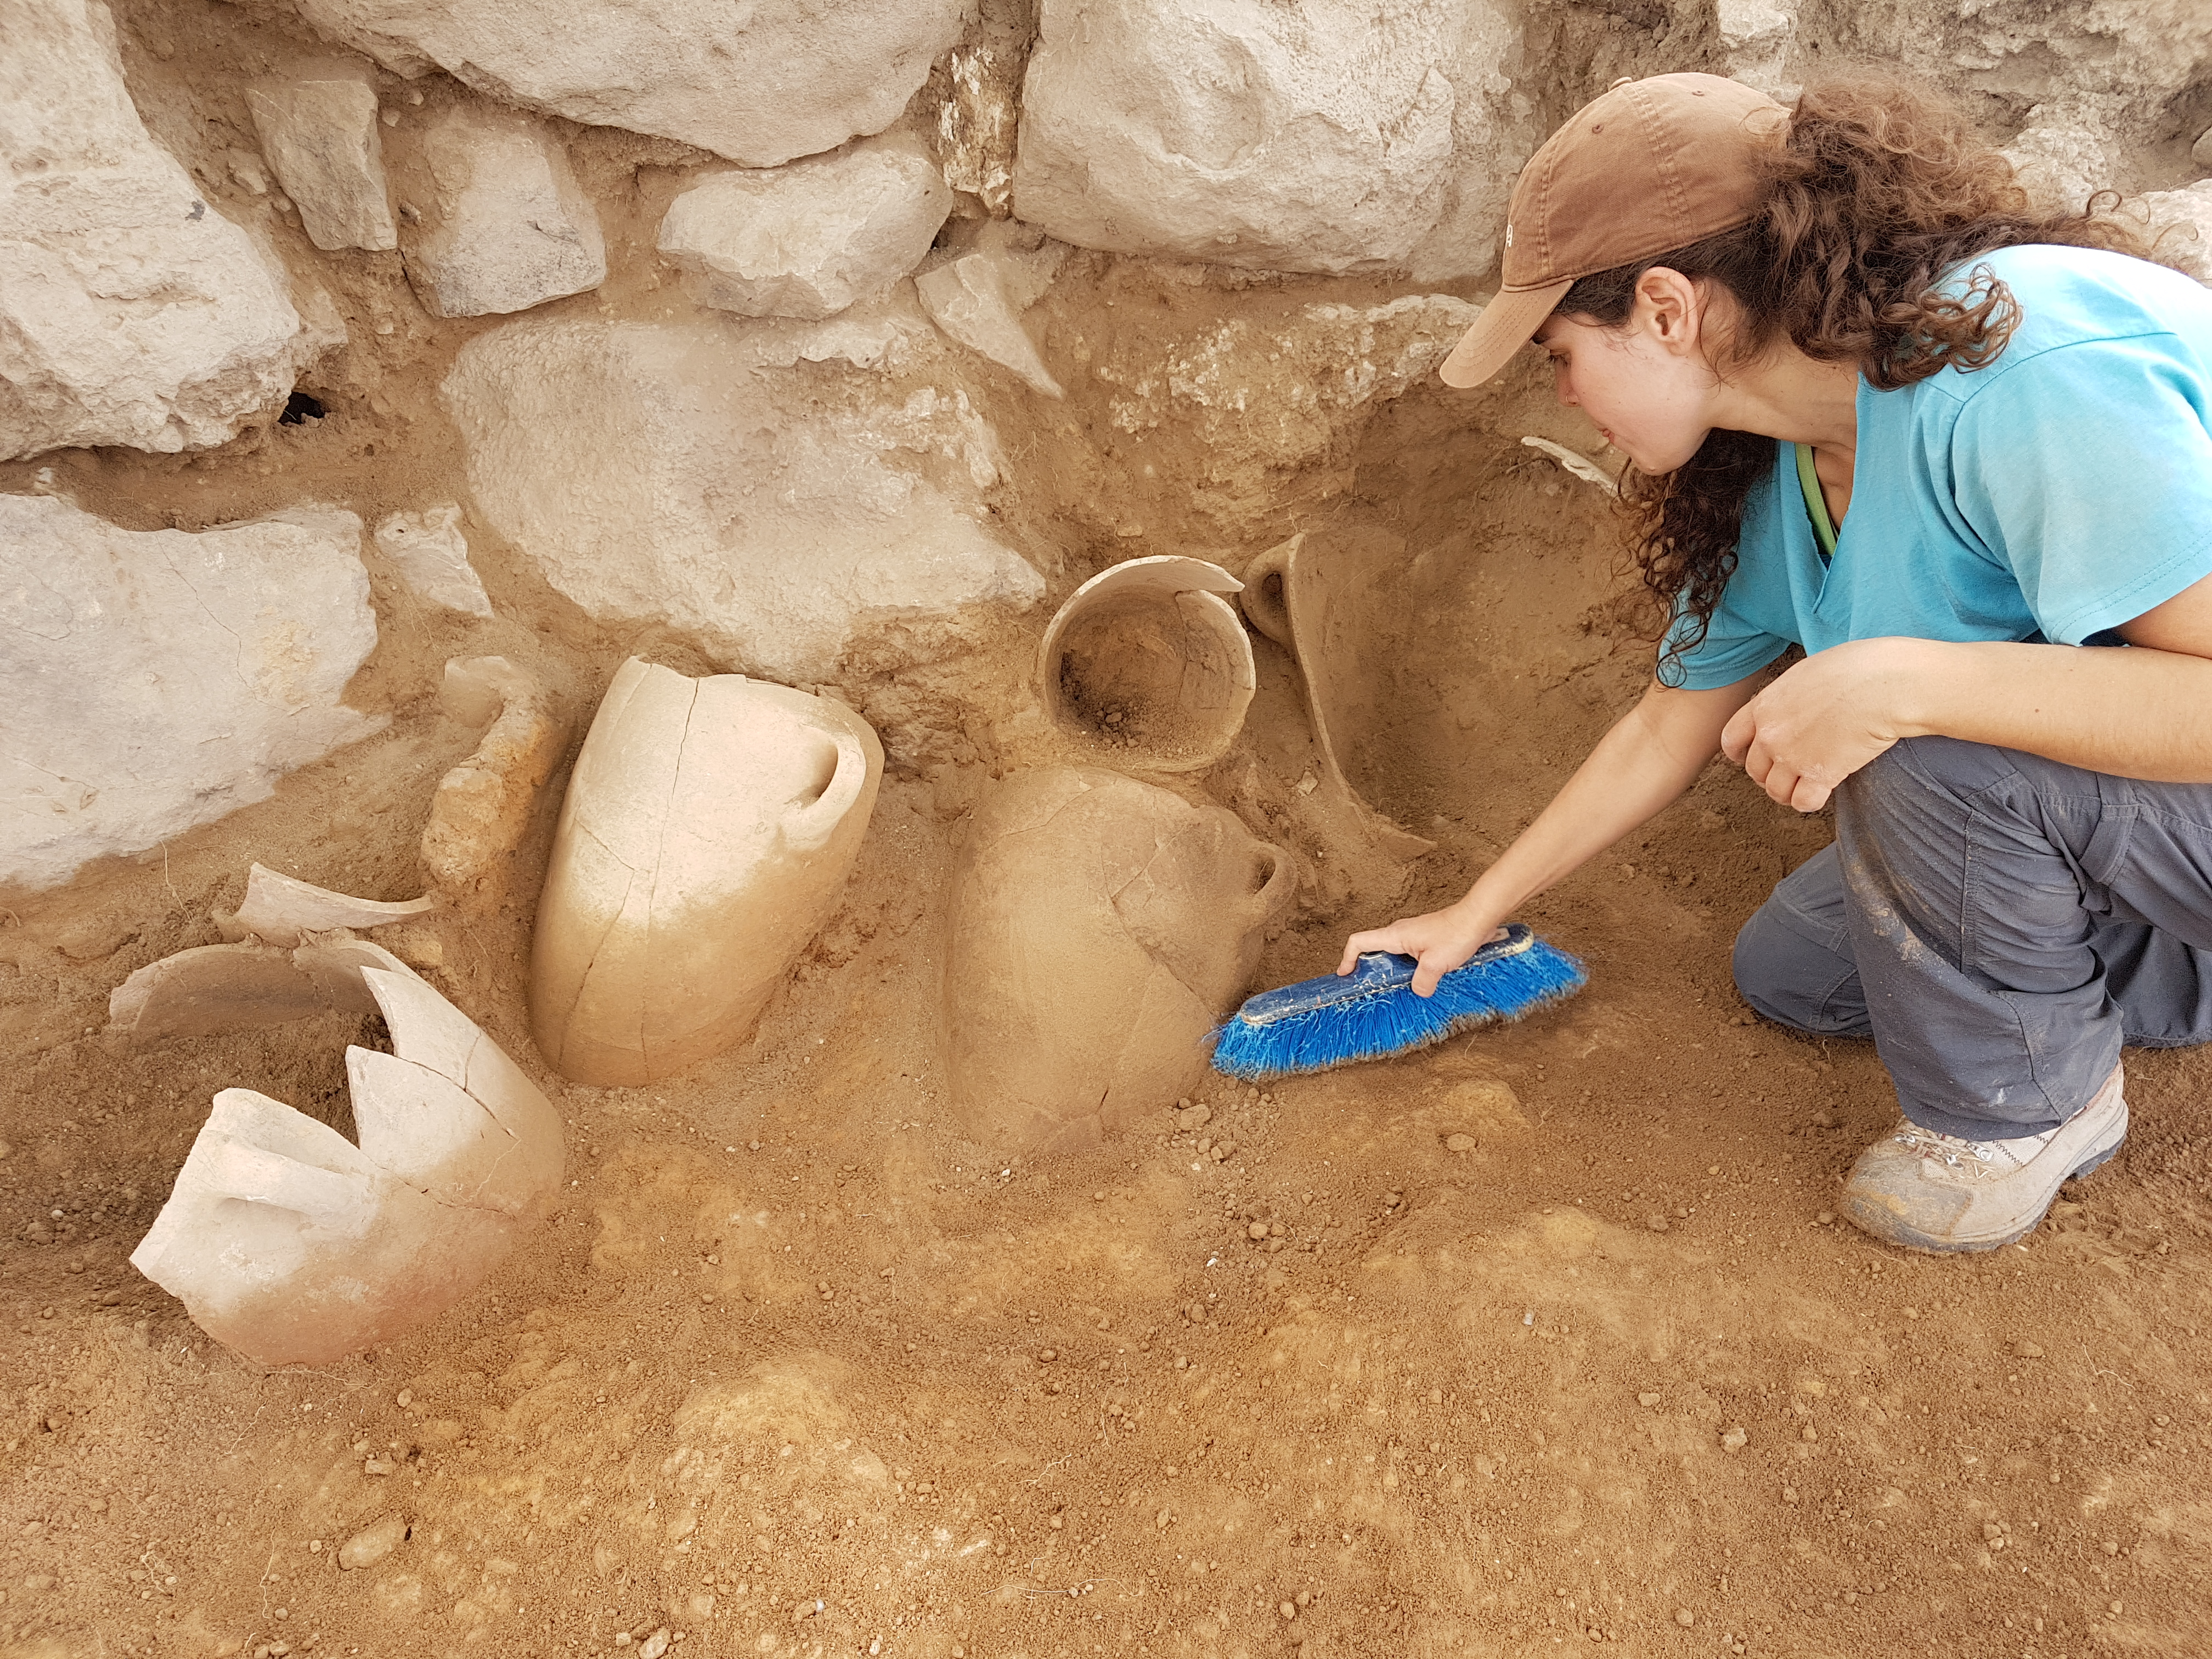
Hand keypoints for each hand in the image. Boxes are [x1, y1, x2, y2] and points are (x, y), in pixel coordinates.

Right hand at [1337, 906, 1509, 997]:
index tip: (1345, 974)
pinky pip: (1408, 955)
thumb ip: (1422, 982)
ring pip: (1393, 954)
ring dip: (1392, 971)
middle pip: (1374, 950)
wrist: (1478, 918)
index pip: (1359, 942)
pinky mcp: (1425, 939)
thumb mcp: (1436, 964)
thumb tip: (1418, 991)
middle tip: (1370, 988)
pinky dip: (1407, 969)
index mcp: (1395, 935)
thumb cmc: (1457, 933)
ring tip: (1397, 990)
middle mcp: (1400, 932)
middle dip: (1368, 969)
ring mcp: (1412, 935)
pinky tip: (1421, 981)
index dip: (1348, 958)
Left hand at [1721, 638, 1919, 811]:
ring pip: (1776, 791)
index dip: (1740, 753)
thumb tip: (1794, 705)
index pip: (1731, 739)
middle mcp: (1771, 734)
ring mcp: (1792, 757)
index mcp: (1764, 706)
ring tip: (1807, 785)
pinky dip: (1811, 801)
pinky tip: (1824, 792)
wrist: (1886, 683)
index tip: (1749, 758)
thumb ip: (1790, 697)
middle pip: (1755, 770)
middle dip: (1770, 775)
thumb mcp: (1807, 673)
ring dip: (1790, 792)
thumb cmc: (1857, 668)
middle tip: (1791, 772)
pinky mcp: (1820, 775)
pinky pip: (1803, 802)